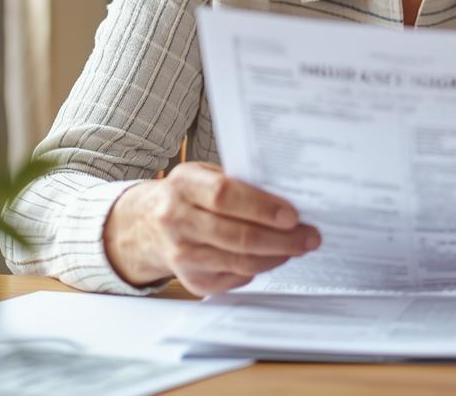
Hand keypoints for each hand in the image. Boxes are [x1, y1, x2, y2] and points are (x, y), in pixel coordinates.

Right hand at [103, 161, 320, 294]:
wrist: (146, 224)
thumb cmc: (189, 195)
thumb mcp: (205, 175)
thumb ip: (240, 183)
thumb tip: (290, 198)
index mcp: (184, 185)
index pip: (224, 196)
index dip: (261, 207)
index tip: (293, 215)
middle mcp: (176, 220)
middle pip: (236, 235)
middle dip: (281, 239)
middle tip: (309, 237)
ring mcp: (180, 254)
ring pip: (238, 261)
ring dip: (275, 257)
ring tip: (298, 247)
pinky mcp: (189, 279)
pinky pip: (233, 278)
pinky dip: (258, 270)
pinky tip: (273, 258)